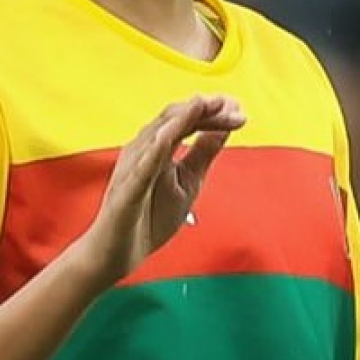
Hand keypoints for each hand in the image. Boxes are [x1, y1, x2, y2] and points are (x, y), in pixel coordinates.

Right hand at [75, 94, 246, 290]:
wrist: (119, 254)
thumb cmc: (150, 218)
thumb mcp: (188, 181)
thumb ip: (203, 153)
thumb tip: (224, 128)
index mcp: (159, 147)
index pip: (187, 121)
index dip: (213, 113)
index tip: (240, 111)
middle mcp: (143, 151)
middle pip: (174, 120)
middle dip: (203, 110)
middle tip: (232, 107)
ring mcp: (132, 170)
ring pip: (155, 136)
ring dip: (181, 119)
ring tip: (203, 105)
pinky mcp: (126, 192)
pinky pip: (140, 170)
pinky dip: (154, 151)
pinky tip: (168, 137)